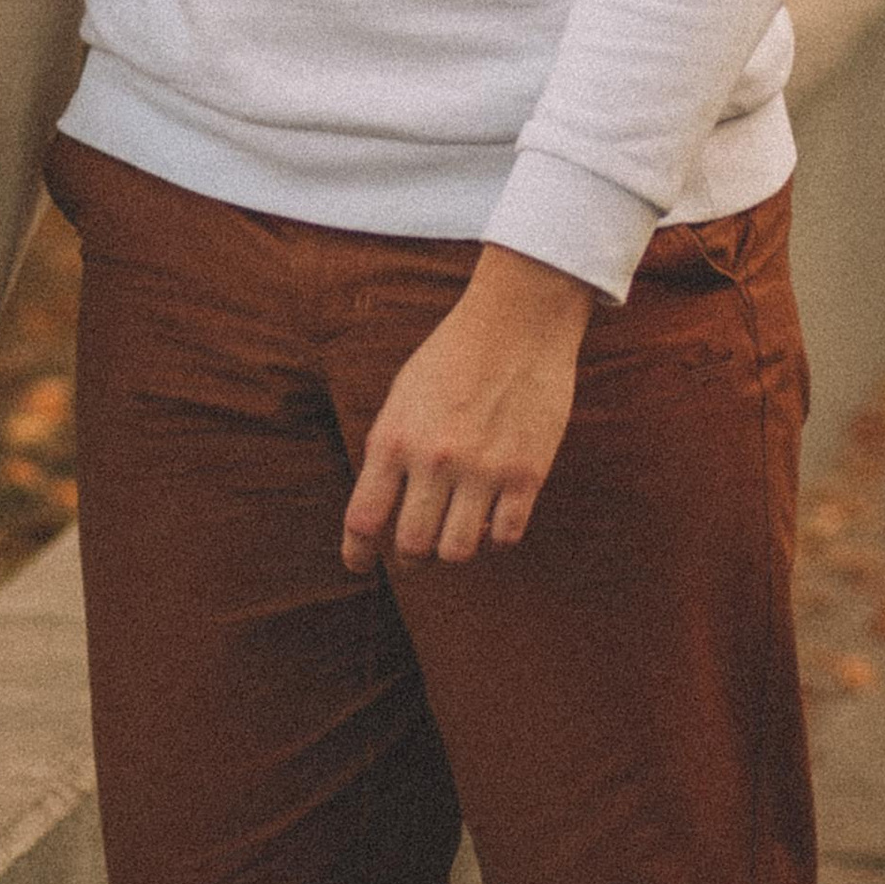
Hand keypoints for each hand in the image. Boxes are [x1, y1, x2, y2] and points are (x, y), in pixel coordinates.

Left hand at [340, 246, 592, 571]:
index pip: (364, 519)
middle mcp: (434, 459)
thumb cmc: (454, 354)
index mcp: (394, 438)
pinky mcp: (526, 474)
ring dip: (453, 549)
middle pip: (412, 547)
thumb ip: (391, 451)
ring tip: (457, 529)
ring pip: (457, 552)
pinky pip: (505, 538)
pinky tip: (494, 516)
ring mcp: (482, 470)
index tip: (359, 565)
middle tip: (417, 551)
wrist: (518, 318)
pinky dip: (495, 537)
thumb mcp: (404, 396)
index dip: (358, 553)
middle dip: (410, 557)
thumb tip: (382, 510)